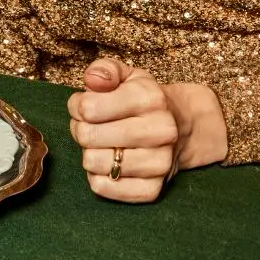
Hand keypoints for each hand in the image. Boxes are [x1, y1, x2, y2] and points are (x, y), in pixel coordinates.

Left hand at [67, 57, 228, 202]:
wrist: (182, 127)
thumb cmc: (143, 100)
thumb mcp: (127, 75)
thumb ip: (105, 70)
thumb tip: (93, 80)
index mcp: (150, 98)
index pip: (88, 108)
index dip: (77, 106)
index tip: (86, 106)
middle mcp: (161, 131)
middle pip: (87, 136)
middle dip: (80, 129)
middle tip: (91, 126)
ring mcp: (159, 163)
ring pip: (93, 163)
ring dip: (87, 152)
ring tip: (100, 144)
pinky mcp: (153, 189)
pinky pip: (103, 188)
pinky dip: (96, 176)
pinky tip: (107, 163)